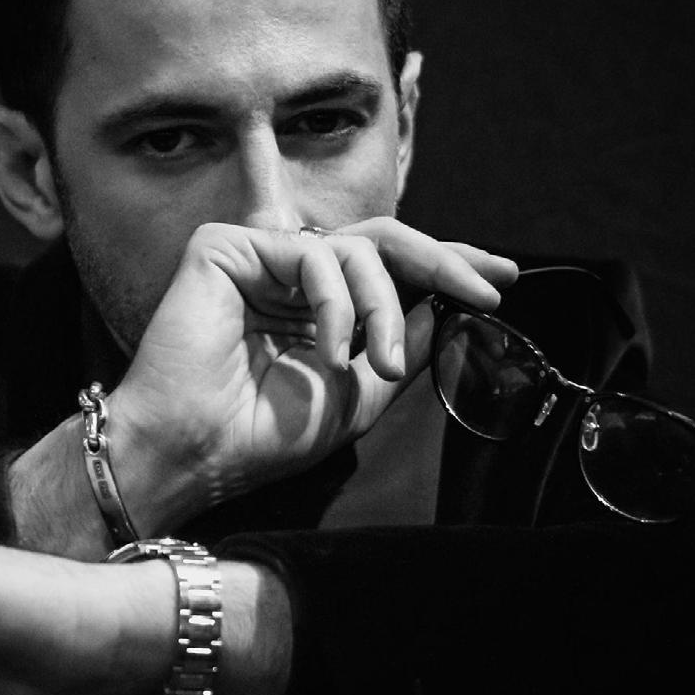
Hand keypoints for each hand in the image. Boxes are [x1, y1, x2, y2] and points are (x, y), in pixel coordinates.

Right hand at [111, 218, 516, 525]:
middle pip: (380, 243)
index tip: (498, 280)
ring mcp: (258, 260)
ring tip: (382, 364)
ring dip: (383, 307)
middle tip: (486, 288)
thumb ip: (394, 351)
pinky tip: (332, 352)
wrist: (195, 451)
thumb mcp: (354, 398)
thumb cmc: (262, 435)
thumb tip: (435, 311)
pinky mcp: (227, 248)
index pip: (385, 273)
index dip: (443, 269)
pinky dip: (337, 304)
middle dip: (443, 260)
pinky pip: (312, 255)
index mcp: (314, 310)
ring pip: (355, 250)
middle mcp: (289, 279)